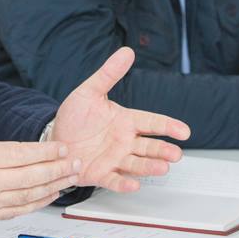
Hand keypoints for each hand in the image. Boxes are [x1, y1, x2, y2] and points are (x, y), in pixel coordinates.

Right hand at [0, 74, 79, 223]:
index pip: (21, 154)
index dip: (45, 151)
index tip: (63, 147)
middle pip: (30, 176)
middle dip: (57, 169)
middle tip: (76, 163)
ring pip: (28, 196)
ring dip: (52, 187)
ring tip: (70, 179)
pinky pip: (17, 210)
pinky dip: (36, 204)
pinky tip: (48, 196)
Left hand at [52, 47, 190, 191]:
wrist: (54, 139)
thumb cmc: (74, 117)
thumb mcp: (89, 91)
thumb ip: (109, 74)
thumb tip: (127, 52)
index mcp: (126, 121)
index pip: (152, 123)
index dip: (168, 126)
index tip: (184, 131)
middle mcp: (124, 142)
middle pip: (149, 147)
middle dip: (163, 151)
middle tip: (176, 154)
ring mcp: (114, 159)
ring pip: (137, 164)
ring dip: (150, 167)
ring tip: (163, 168)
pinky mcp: (101, 174)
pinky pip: (115, 180)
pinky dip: (124, 184)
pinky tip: (134, 185)